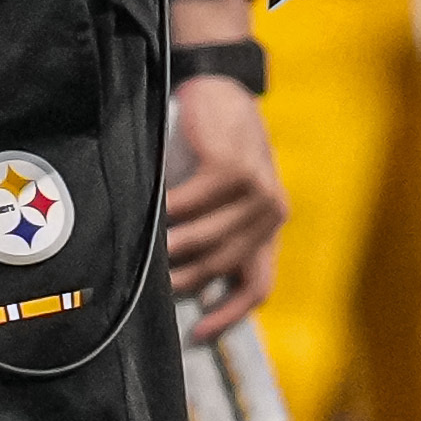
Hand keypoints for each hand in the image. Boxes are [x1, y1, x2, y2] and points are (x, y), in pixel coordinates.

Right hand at [165, 73, 287, 342]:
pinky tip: (152, 213)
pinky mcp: (235, 169)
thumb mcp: (218, 192)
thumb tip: (175, 275)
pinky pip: (195, 203)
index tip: (197, 337)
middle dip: (188, 281)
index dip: (229, 316)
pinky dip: (170, 212)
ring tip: (148, 256)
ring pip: (210, 238)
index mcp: (269, 225)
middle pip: (226, 266)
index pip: (257, 285)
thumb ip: (210, 227)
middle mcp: (272, 213)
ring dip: (176, 251)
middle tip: (154, 287)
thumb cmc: (208, 141)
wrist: (218, 84)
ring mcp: (258, 191)